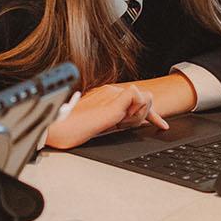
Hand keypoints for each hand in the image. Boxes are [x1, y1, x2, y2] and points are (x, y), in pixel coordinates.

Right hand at [43, 83, 167, 149]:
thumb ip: (117, 119)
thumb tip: (137, 121)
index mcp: (107, 96)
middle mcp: (111, 91)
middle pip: (145, 99)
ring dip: (138, 115)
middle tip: (124, 126)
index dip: (152, 114)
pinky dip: (137, 112)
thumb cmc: (72, 129)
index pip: (138, 100)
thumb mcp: (101, 124)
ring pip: (145, 98)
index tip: (161, 125)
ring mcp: (112, 94)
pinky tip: (121, 120)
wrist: (59, 128)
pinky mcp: (113, 101)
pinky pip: (140, 98)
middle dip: (144, 116)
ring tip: (118, 124)